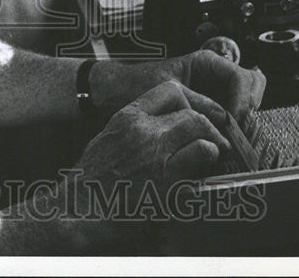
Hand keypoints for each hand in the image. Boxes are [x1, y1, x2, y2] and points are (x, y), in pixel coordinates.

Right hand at [61, 81, 230, 248]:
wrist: (82, 209)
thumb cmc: (92, 178)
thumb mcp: (109, 137)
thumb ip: (136, 126)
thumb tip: (165, 125)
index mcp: (128, 117)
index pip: (170, 91)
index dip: (190, 102)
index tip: (197, 114)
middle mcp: (143, 131)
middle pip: (190, 114)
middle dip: (208, 126)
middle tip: (216, 140)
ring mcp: (156, 154)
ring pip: (199, 132)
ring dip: (212, 144)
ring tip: (214, 154)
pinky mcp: (167, 181)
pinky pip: (200, 161)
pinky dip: (207, 165)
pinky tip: (204, 173)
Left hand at [93, 50, 265, 123]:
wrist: (116, 94)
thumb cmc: (136, 85)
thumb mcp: (167, 91)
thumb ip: (196, 102)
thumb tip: (224, 118)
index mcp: (206, 63)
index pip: (241, 77)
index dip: (243, 100)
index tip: (234, 120)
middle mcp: (216, 76)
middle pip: (253, 85)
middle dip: (249, 107)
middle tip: (237, 129)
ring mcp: (216, 93)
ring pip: (249, 102)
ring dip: (245, 120)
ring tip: (232, 137)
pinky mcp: (211, 111)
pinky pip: (235, 118)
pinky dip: (235, 129)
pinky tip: (224, 141)